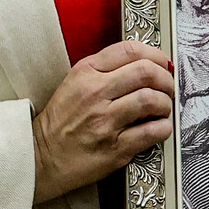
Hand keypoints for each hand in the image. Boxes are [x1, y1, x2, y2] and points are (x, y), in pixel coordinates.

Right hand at [31, 41, 174, 202]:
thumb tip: (146, 65)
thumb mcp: (74, 84)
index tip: (163, 63)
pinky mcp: (115, 149)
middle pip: (146, 72)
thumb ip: (105, 71)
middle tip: (168, 87)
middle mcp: (95, 93)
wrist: (40, 158)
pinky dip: (164, 128)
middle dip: (166, 78)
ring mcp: (105, 122)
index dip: (155, 55)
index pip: (130, 50)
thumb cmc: (60, 122)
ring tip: (163, 109)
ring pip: (152, 99)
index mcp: (86, 73)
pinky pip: (152, 132)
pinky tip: (160, 127)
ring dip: (166, 103)